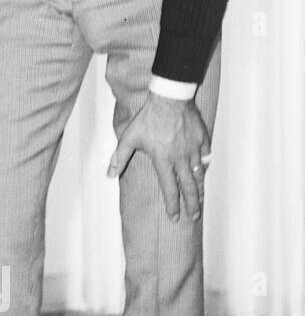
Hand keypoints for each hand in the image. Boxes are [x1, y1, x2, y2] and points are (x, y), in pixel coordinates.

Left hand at [107, 92, 210, 221]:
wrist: (169, 98)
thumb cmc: (148, 118)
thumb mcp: (129, 138)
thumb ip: (120, 157)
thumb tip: (110, 174)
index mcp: (163, 160)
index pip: (169, 189)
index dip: (172, 205)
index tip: (175, 217)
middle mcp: (181, 159)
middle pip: (189, 187)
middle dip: (191, 204)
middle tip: (194, 216)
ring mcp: (193, 149)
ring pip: (199, 175)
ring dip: (199, 189)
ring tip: (200, 201)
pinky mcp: (202, 140)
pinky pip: (206, 157)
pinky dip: (205, 167)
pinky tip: (204, 173)